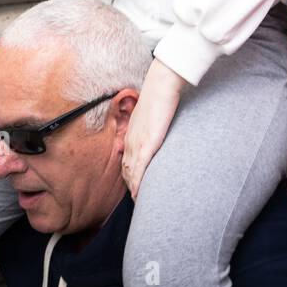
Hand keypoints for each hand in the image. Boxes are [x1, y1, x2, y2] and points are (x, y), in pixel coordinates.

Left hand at [121, 58, 186, 197]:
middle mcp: (130, 141)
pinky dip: (137, 185)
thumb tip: (158, 126)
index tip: (133, 183)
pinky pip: (139, 171)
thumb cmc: (159, 95)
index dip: (130, 173)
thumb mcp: (151, 112)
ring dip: (133, 188)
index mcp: (131, 133)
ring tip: (138, 201)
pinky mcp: (146, 146)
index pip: (127, 159)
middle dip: (130, 184)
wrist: (161, 86)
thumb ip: (152, 122)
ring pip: (130, 173)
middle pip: (126, 169)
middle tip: (136, 198)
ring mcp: (136, 144)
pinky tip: (138, 195)